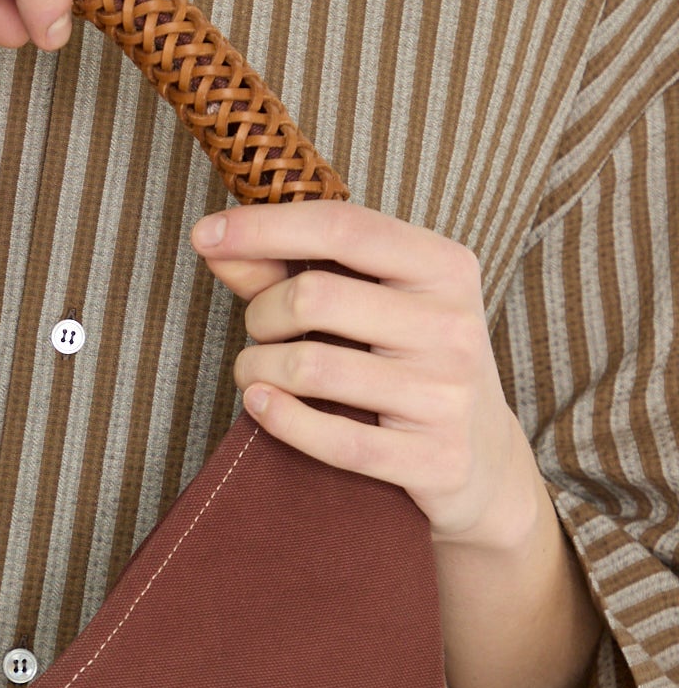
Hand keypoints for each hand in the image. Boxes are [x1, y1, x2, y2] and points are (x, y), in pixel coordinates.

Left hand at [188, 199, 539, 551]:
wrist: (482, 460)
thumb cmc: (406, 365)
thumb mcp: (371, 305)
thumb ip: (292, 271)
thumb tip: (216, 244)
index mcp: (444, 267)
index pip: (343, 227)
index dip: (264, 227)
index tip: (205, 235)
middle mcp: (453, 325)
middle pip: (314, 296)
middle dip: (261, 314)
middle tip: (259, 333)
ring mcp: (447, 395)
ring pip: (311, 367)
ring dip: (256, 369)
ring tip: (254, 374)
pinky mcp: (434, 460)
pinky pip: (334, 439)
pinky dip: (279, 418)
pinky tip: (260, 405)